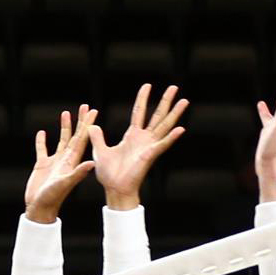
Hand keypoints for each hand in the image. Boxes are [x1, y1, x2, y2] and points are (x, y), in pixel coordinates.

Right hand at [23, 106, 96, 223]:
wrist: (40, 208)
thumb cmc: (53, 197)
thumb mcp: (65, 183)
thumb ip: (78, 172)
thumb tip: (93, 162)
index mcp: (72, 161)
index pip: (83, 139)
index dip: (88, 125)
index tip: (93, 111)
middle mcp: (66, 159)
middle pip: (75, 136)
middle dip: (80, 121)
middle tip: (84, 106)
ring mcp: (54, 162)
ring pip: (61, 140)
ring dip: (64, 127)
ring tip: (66, 113)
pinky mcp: (42, 165)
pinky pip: (42, 150)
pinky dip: (42, 141)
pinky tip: (42, 132)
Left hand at [88, 83, 187, 209]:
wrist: (113, 188)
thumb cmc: (108, 174)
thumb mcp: (100, 151)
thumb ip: (97, 138)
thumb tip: (91, 126)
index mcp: (132, 136)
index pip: (139, 112)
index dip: (143, 99)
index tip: (147, 85)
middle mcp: (143, 139)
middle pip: (157, 115)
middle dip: (166, 101)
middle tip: (174, 87)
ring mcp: (149, 146)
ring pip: (164, 126)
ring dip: (175, 114)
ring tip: (185, 100)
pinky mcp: (150, 155)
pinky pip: (162, 145)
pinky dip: (171, 138)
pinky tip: (181, 129)